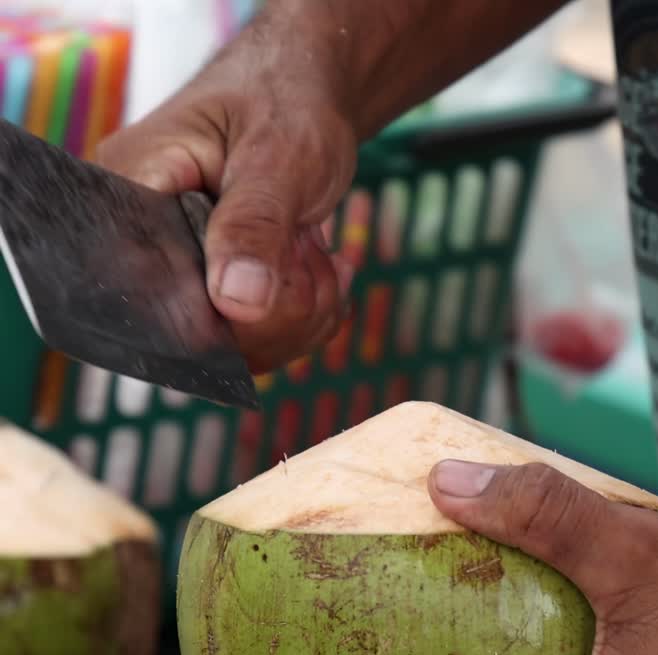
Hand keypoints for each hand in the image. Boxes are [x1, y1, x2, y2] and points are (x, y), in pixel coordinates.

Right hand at [93, 23, 359, 372]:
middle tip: (312, 251)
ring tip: (317, 252)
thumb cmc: (285, 103)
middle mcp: (142, 241)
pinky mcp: (217, 293)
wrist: (306, 97)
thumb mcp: (279, 156)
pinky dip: (306, 318)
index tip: (276, 281)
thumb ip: (255, 225)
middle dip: (275, 310)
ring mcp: (181, 272)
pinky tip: (321, 269)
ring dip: (299, 314)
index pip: (144, 288)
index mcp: (129, 192)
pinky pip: (258, 342)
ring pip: (235, 347)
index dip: (214, 310)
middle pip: (193, 332)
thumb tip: (236, 302)